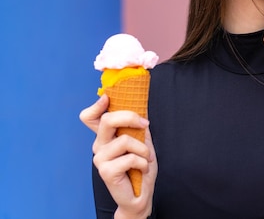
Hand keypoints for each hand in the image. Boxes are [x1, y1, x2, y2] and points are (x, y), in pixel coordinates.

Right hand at [80, 96, 156, 217]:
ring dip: (143, 148)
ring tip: (146, 158)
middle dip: (130, 117)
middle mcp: (99, 145)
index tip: (107, 97)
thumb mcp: (143, 140)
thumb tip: (140, 104)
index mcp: (106, 136)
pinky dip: (142, 162)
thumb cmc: (141, 166)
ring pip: (124, 140)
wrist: (141, 193)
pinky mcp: (105, 171)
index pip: (90, 117)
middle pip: (106, 120)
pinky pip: (130, 158)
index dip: (96, 106)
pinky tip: (141, 169)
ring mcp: (100, 158)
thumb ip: (138, 125)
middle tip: (145, 124)